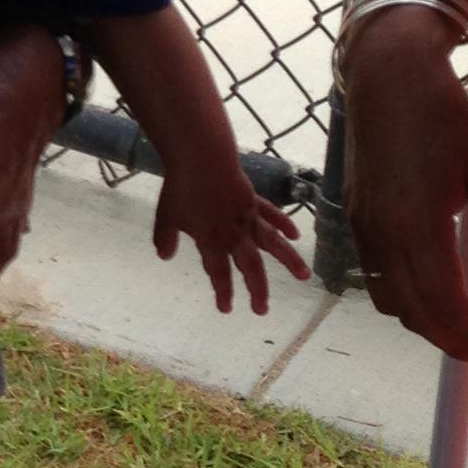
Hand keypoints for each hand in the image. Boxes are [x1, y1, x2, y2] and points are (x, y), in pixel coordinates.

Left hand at [154, 155, 308, 314]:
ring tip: (304, 275)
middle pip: (249, 265)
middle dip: (257, 289)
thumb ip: (165, 237)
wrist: (201, 157)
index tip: (227, 309)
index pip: (218, 272)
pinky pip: (271, 214)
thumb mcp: (166, 215)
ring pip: (272, 242)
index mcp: (211, 239)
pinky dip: (284, 224)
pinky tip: (294, 235)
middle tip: (262, 309)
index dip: (223, 291)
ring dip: (288, 260)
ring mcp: (247, 216)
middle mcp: (234, 233)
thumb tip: (164, 256)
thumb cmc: (181, 186)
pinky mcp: (253, 199)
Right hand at [340, 9, 467, 367]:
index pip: (442, 299)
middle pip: (413, 310)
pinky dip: (401, 299)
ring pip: (388, 298)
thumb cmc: (440, 111)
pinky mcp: (357, 215)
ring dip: (423, 323)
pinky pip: (375, 275)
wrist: (385, 71)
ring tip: (461, 331)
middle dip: (450, 340)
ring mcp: (363, 224)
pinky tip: (428, 295)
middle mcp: (382, 230)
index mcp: (416, 220)